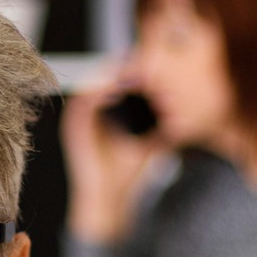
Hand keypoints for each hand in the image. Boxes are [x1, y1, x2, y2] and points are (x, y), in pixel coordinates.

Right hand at [60, 68, 169, 245]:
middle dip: (119, 67)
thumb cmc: (126, 174)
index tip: (147, 60)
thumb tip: (182, 112)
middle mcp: (90, 114)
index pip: (115, 82)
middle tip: (136, 56)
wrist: (109, 200)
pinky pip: (83, 102)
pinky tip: (115, 87)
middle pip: (101, 79)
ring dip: (107, 75)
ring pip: (91, 86)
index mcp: (104, 113)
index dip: (128, 69)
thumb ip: (160, 126)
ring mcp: (80, 121)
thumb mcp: (148, 142)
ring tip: (126, 68)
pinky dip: (97, 91)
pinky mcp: (74, 130)